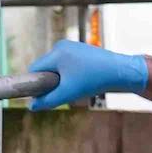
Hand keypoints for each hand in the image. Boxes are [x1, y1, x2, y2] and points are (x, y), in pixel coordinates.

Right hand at [26, 40, 148, 109]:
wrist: (120, 71)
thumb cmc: (94, 80)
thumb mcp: (68, 93)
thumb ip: (47, 100)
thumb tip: (31, 106)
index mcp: (56, 52)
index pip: (34, 69)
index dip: (34, 84)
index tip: (42, 95)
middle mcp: (61, 45)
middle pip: (44, 67)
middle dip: (49, 81)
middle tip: (63, 92)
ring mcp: (71, 46)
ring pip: (55, 66)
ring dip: (59, 79)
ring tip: (74, 86)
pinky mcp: (79, 50)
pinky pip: (65, 63)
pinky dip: (68, 74)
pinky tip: (80, 80)